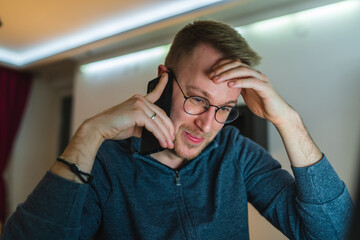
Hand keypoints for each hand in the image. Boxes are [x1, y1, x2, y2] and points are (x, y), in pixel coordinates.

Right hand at [51, 73, 173, 180]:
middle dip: (169, 128)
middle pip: (161, 114)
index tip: (167, 75)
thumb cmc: (114, 127)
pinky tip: (162, 142)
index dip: (162, 84)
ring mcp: (139, 104)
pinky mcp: (137, 113)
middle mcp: (139, 99)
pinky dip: (160, 136)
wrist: (99, 128)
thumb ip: (144, 126)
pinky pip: (153, 126)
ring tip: (169, 144)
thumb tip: (156, 134)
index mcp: (138, 99)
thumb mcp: (133, 125)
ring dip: (166, 134)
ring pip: (159, 121)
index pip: (154, 92)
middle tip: (172, 139)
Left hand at [209, 59, 294, 125]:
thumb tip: (224, 84)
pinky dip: (240, 82)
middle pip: (237, 64)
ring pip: (243, 70)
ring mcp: (261, 79)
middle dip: (222, 69)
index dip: (222, 65)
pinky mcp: (265, 88)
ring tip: (217, 80)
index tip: (211, 70)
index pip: (235, 63)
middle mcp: (256, 74)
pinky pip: (252, 82)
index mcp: (250, 74)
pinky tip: (230, 84)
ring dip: (228, 74)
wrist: (276, 114)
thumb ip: (237, 87)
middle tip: (211, 75)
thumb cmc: (261, 104)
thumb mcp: (245, 94)